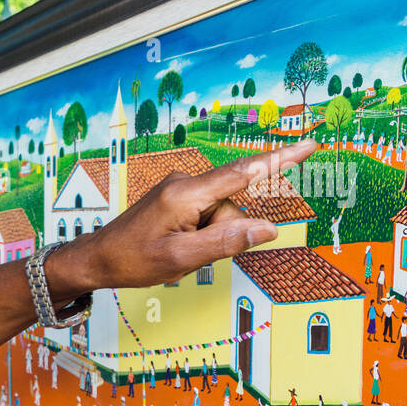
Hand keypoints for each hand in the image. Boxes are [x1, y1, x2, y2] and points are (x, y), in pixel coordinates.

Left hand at [54, 138, 317, 290]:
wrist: (97, 258)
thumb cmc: (133, 260)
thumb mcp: (182, 259)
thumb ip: (227, 243)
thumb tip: (268, 230)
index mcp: (187, 193)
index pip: (244, 174)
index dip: (280, 160)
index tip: (309, 145)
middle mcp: (185, 183)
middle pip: (231, 207)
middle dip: (221, 234)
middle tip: (186, 252)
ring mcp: (180, 189)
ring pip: (219, 214)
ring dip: (207, 237)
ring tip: (175, 250)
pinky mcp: (176, 198)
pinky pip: (205, 215)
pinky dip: (198, 234)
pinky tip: (175, 244)